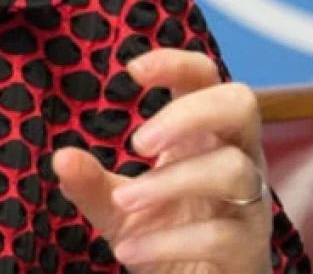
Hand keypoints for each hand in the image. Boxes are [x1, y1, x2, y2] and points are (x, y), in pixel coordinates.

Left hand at [52, 48, 272, 272]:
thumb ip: (90, 182)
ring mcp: (250, 204)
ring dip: (168, 183)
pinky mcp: (249, 250)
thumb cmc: (163, 237)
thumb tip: (62, 157)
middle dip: (189, 113)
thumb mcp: (116, 207)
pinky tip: (128, 250)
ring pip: (231, 170)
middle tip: (137, 142)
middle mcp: (236, 160)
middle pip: (240, 104)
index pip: (205, 79)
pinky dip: (168, 240)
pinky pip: (221, 234)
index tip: (131, 69)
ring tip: (123, 201)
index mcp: (204, 137)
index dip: (176, 63)